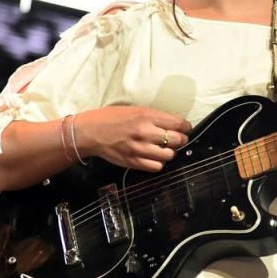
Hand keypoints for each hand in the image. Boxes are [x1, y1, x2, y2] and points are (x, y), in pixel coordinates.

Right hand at [73, 106, 191, 171]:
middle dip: (181, 139)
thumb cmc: (112, 118)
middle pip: (177, 140)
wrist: (90, 132)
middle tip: (177, 139)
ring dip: (170, 152)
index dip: (186, 127)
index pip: (179, 124)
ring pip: (169, 155)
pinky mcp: (133, 162)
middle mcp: (145, 132)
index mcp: (147, 116)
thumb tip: (174, 124)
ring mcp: (139, 149)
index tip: (185, 128)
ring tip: (164, 148)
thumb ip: (155, 117)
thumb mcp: (136, 110)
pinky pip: (156, 167)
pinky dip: (159, 163)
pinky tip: (154, 157)